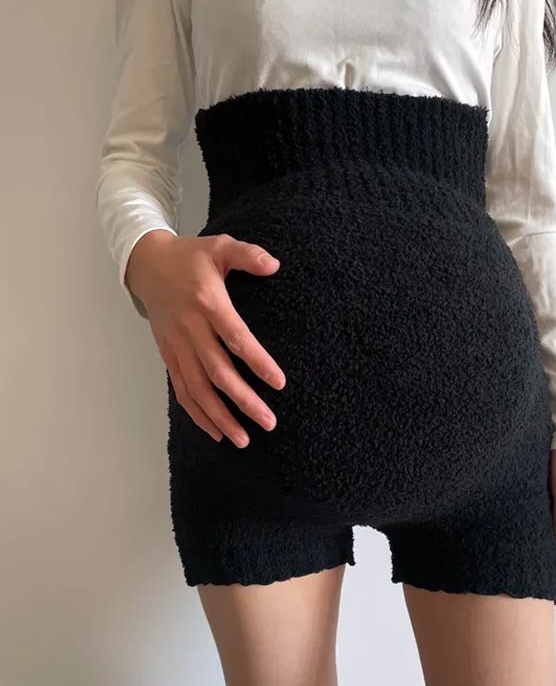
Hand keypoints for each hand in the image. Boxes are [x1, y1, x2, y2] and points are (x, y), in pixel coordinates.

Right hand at [125, 229, 285, 447]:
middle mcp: (190, 329)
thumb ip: (248, 254)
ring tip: (243, 439)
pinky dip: (198, 413)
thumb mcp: (220, 246)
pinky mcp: (169, 355)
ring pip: (198, 388)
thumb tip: (275, 265)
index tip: (279, 383)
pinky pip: (182, 389)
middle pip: (218, 372)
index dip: (257, 361)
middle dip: (243, 401)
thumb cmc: (190, 256)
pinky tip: (216, 431)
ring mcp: (177, 345)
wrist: (146, 264)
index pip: (236, 338)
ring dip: (220, 416)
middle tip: (268, 422)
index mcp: (207, 303)